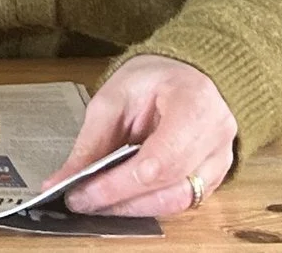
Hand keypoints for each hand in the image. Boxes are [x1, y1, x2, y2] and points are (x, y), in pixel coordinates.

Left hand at [43, 54, 236, 217]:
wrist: (185, 75)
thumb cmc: (153, 79)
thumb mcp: (114, 96)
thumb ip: (91, 141)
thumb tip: (62, 181)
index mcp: (194, 104)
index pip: (159, 160)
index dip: (119, 184)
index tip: (82, 194)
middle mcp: (216, 137)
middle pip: (168, 188)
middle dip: (120, 200)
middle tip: (82, 201)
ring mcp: (219, 161)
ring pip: (176, 203)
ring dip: (132, 208)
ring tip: (97, 201)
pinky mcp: (213, 179)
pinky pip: (180, 203)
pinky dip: (147, 205)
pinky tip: (122, 199)